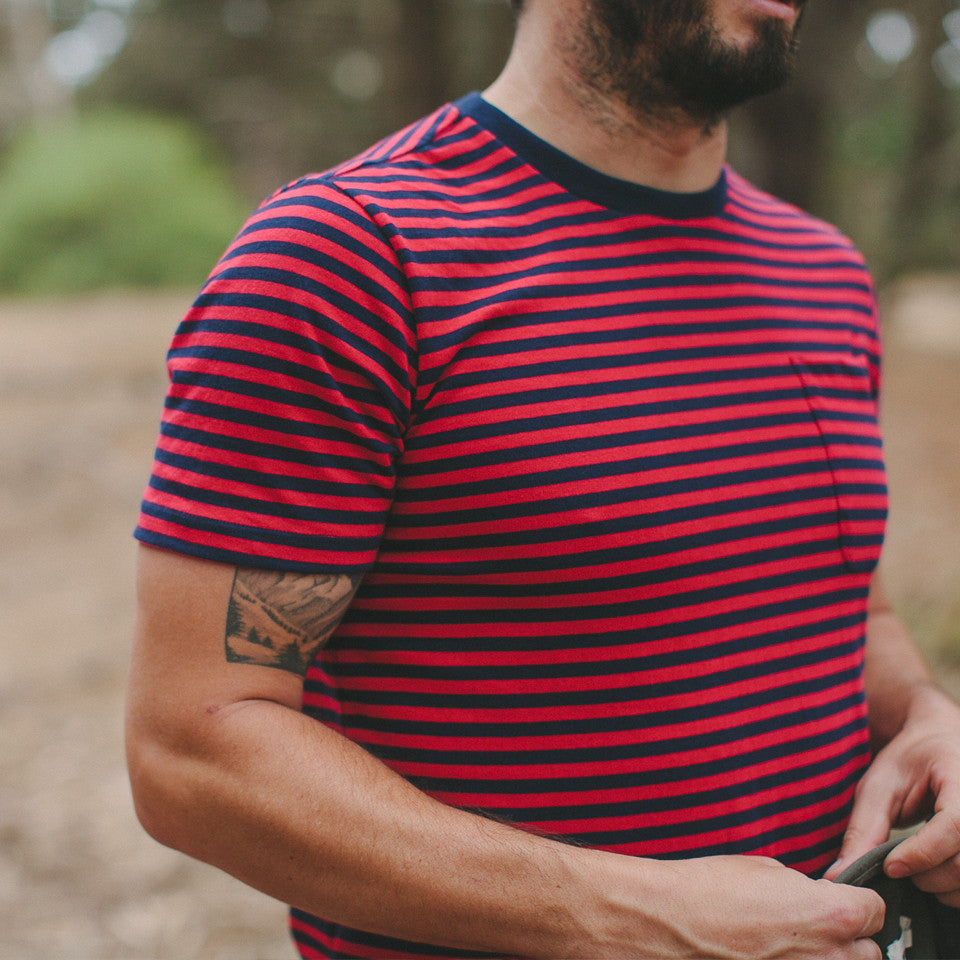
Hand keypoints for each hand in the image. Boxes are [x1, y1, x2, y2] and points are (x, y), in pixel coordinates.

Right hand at [581, 853, 884, 958]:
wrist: (668, 922)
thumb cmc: (710, 890)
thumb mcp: (765, 869)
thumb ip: (803, 889)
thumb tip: (811, 899)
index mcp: (833, 915)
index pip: (875, 909)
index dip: (855, 900)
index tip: (839, 899)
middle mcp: (832, 957)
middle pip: (867, 951)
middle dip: (845, 937)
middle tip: (812, 926)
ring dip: (823, 957)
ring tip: (788, 946)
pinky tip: (766, 955)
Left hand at [825, 685, 959, 906]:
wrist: (938, 746)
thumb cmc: (908, 762)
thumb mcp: (879, 787)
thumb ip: (864, 830)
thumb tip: (838, 875)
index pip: (954, 825)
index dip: (922, 853)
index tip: (889, 866)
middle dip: (924, 875)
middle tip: (894, 866)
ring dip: (937, 887)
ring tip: (911, 867)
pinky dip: (949, 888)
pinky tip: (930, 871)